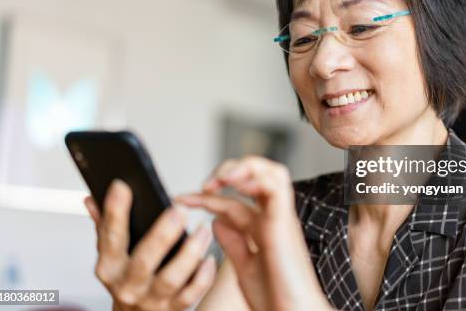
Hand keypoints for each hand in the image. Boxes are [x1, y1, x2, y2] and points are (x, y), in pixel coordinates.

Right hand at [84, 179, 215, 310]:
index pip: (110, 237)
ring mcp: (151, 299)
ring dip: (190, 252)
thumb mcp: (111, 255)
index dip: (114, 211)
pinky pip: (191, 294)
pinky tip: (209, 258)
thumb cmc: (126, 280)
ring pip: (172, 278)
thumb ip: (105, 227)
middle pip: (144, 260)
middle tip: (179, 210)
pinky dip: (203, 276)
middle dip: (162, 234)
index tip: (122, 186)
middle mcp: (128, 285)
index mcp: (110, 267)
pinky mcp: (173, 309)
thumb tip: (92, 199)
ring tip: (203, 230)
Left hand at [176, 156, 331, 310]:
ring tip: (219, 178)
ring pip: (270, 172)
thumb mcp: (245, 267)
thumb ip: (233, 243)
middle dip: (228, 171)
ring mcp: (280, 218)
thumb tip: (216, 221)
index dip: (205, 197)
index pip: (233, 201)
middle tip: (204, 185)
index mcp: (263, 229)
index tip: (181, 200)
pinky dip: (255, 177)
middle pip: (257, 176)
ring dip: (243, 167)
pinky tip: (233, 183)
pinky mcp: (284, 222)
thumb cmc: (275, 298)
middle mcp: (273, 218)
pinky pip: (276, 186)